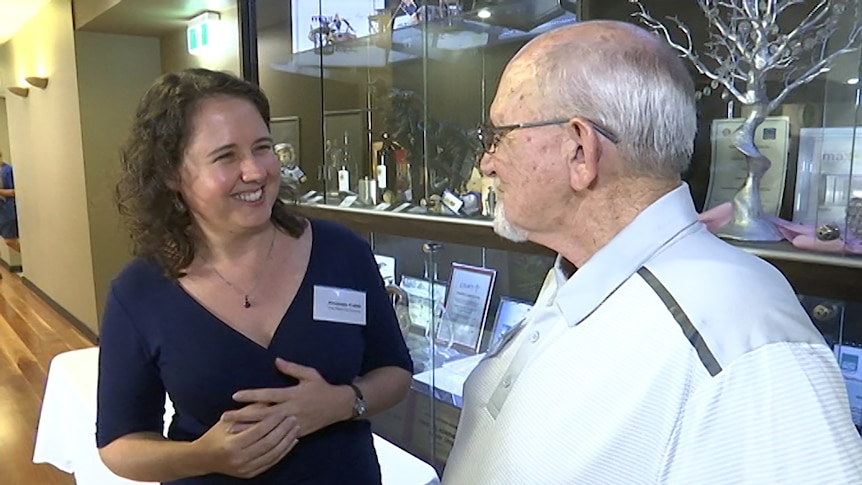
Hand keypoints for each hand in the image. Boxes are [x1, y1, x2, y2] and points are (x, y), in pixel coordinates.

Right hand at [193, 403, 299, 478]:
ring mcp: (246, 469)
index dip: (273, 421)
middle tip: (294, 418)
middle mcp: (239, 459)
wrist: (203, 458)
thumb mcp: (228, 420)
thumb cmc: (215, 435)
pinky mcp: (250, 474)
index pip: (259, 431)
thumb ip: (249, 411)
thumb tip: (269, 400)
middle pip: (269, 443)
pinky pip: (272, 462)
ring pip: (273, 455)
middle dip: (284, 430)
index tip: (284, 411)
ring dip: (287, 441)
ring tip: (296, 428)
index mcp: (232, 445)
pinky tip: (291, 441)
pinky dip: (283, 451)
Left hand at [226, 358, 351, 437]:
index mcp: (292, 394)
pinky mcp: (297, 432)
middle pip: (262, 413)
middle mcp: (291, 409)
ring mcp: (293, 422)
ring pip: (267, 427)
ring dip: (248, 428)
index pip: (267, 395)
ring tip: (231, 430)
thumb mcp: (309, 374)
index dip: (251, 395)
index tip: (235, 396)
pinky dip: (263, 437)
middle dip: (242, 415)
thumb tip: (276, 360)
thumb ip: (292, 368)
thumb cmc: (322, 388)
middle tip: (224, 417)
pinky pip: (277, 436)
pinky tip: (251, 439)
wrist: (339, 406)